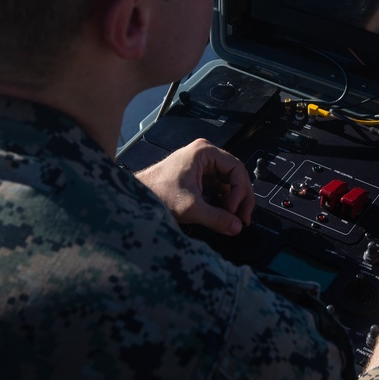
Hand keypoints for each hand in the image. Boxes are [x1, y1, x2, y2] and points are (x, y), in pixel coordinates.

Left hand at [135, 138, 254, 235]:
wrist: (136, 195)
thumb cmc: (156, 192)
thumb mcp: (190, 207)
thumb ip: (216, 218)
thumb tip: (236, 227)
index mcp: (205, 152)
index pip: (237, 170)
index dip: (240, 192)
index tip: (235, 211)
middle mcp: (205, 155)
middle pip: (235, 175)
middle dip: (240, 198)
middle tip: (242, 218)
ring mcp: (201, 165)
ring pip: (228, 182)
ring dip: (233, 200)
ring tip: (232, 218)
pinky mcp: (197, 176)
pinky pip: (218, 187)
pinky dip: (223, 201)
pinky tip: (222, 213)